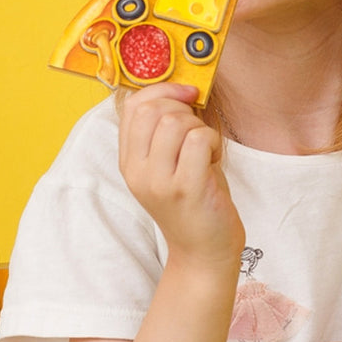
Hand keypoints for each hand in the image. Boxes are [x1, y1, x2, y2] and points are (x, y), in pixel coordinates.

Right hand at [118, 83, 243, 266]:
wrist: (203, 252)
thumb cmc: (195, 202)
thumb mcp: (168, 165)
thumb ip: (163, 133)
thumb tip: (178, 90)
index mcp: (128, 162)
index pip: (133, 106)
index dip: (163, 90)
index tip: (187, 95)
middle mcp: (137, 171)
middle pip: (154, 109)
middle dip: (184, 111)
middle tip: (198, 134)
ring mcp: (159, 181)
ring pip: (177, 122)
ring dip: (201, 129)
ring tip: (205, 153)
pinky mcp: (186, 188)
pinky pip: (199, 139)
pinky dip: (213, 142)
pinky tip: (213, 162)